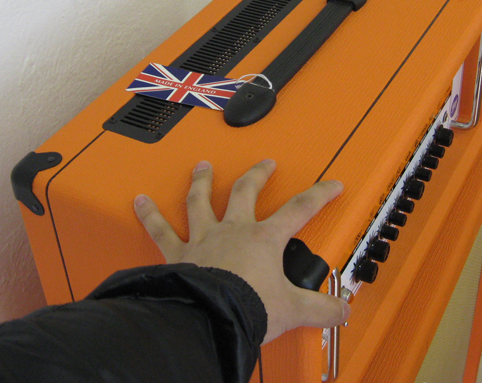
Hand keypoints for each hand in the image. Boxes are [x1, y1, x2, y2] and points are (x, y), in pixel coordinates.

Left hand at [133, 159, 349, 343]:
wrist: (209, 318)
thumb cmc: (245, 308)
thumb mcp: (292, 309)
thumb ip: (320, 308)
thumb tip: (341, 311)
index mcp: (264, 240)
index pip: (299, 210)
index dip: (319, 195)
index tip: (331, 184)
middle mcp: (233, 231)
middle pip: (247, 192)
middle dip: (258, 175)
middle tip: (265, 163)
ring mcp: (203, 238)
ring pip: (201, 201)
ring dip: (202, 182)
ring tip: (202, 166)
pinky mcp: (178, 254)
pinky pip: (161, 230)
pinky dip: (149, 215)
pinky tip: (140, 201)